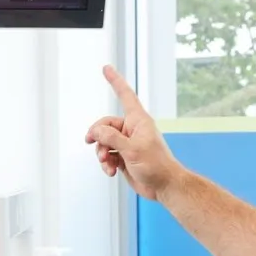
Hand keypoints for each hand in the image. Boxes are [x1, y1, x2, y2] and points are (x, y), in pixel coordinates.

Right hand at [84, 66, 183, 200]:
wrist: (164, 187)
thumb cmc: (156, 166)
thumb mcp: (132, 149)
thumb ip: (112, 137)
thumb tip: (95, 131)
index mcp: (138, 120)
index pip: (125, 95)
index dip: (115, 81)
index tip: (106, 68)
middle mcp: (132, 129)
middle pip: (105, 125)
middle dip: (98, 136)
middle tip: (92, 143)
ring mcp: (127, 144)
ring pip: (104, 142)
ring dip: (102, 153)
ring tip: (107, 163)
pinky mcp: (124, 157)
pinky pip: (108, 155)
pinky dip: (106, 163)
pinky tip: (111, 171)